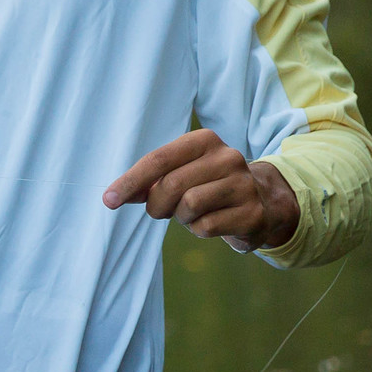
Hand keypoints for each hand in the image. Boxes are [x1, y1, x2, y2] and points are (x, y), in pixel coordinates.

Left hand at [101, 129, 298, 252]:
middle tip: (162, 209)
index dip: (130, 181)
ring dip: (180, 217)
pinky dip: (198, 230)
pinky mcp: (252, 214)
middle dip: (157, 204)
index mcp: (205, 141)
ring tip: (192, 213)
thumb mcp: (179, 174)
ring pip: (188, 206)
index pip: (158, 159)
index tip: (108, 200)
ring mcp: (243, 185)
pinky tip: (212, 221)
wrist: (262, 201)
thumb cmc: (207, 186)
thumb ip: (146, 183)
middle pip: (170, 185)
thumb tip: (112, 196)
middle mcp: (227, 157)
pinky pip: (205, 227)